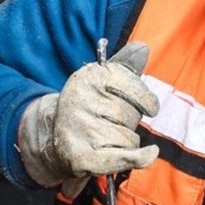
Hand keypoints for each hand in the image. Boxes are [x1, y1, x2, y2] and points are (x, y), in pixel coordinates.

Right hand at [18, 42, 159, 187]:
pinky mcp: (84, 157)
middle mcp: (80, 101)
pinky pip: (129, 156)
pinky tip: (150, 153)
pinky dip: (143, 157)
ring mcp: (80, 130)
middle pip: (131, 115)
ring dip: (125, 141)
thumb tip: (144, 47)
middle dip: (128, 122)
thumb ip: (125, 65)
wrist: (54, 138)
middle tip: (108, 123)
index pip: (132, 85)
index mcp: (87, 77)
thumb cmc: (90, 107)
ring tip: (103, 138)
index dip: (145, 99)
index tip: (150, 107)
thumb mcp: (102, 81)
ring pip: (130, 138)